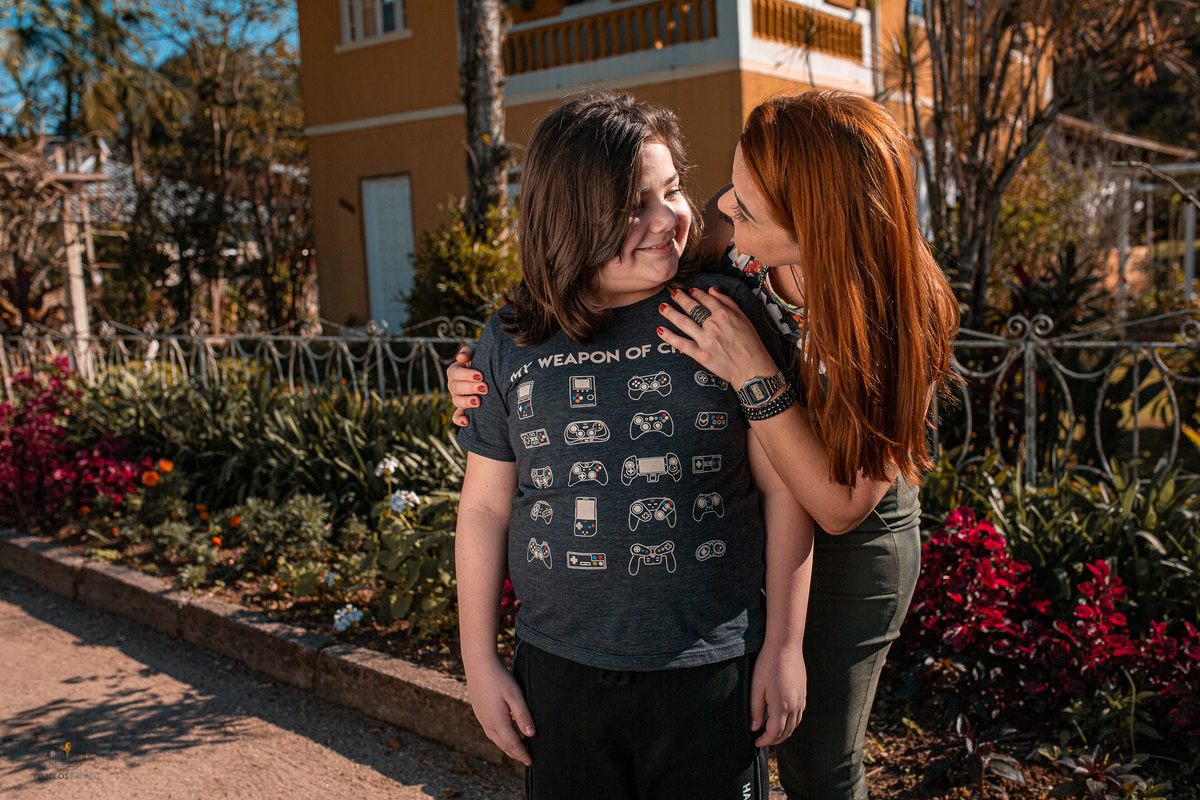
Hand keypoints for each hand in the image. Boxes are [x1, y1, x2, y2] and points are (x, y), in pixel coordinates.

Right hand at [446, 344, 484, 426]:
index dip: (466, 375)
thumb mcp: (477, 352)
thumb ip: (469, 352)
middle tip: (485, 388)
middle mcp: (454, 385)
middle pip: (456, 388)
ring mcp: (458, 398)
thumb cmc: (484, 359)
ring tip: (479, 401)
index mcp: (454, 371)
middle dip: (470, 388)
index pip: (455, 373)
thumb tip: (460, 357)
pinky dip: (459, 419)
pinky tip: (467, 422)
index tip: (480, 375)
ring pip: (456, 401)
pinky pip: (457, 416)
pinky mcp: (463, 409)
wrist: (493, 371)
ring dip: (467, 402)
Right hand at [464, 656, 534, 764]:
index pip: (513, 744)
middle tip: (526, 758)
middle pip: (503, 745)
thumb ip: (523, 716)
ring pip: (495, 739)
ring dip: (506, 746)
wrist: (478, 665)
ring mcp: (481, 718)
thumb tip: (530, 735)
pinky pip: (490, 731)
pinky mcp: (479, 712)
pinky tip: (503, 734)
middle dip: (515, 753)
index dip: (522, 754)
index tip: (530, 762)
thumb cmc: (499, 678)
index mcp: (498, 721)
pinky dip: (499, 738)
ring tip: (517, 749)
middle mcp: (488, 723)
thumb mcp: (515, 696)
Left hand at [658, 288, 777, 388]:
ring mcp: (705, 340)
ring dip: (670, 313)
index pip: (705, 299)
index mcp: (724, 314)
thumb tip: (712, 290)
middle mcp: (712, 324)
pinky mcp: (700, 354)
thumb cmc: (751, 343)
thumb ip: (727, 302)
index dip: (696, 293)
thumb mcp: (744, 317)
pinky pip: (681, 344)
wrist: (752, 368)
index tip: (690, 291)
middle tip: (672, 293)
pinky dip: (669, 336)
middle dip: (680, 298)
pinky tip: (660, 330)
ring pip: (683, 322)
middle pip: (691, 308)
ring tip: (662, 307)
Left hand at [749, 640, 805, 746]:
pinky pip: (799, 715)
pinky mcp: (803, 693)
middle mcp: (794, 706)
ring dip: (784, 733)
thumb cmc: (768, 664)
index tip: (756, 742)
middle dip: (774, 740)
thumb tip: (754, 728)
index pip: (775, 733)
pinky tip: (782, 719)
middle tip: (762, 739)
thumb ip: (755, 710)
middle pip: (787, 732)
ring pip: (795, 725)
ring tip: (770, 732)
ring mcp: (801, 700)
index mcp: (781, 706)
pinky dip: (791, 723)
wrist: (786, 646)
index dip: (765, 741)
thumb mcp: (756, 687)